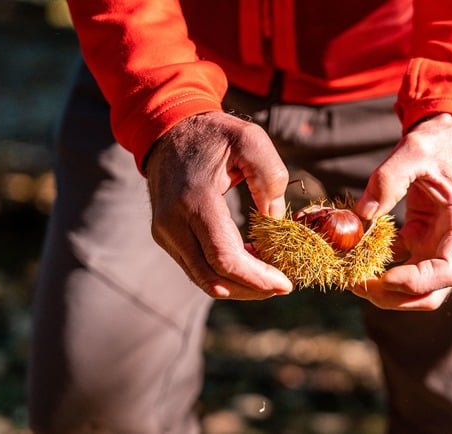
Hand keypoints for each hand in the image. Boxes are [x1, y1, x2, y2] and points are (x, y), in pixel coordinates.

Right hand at [145, 112, 293, 299]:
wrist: (168, 132)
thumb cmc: (214, 135)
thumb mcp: (250, 140)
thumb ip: (270, 176)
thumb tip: (276, 219)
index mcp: (195, 200)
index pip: (224, 258)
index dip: (257, 279)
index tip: (286, 284)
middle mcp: (173, 223)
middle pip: (213, 278)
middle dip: (252, 290)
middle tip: (283, 285)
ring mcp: (165, 233)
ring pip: (203, 280)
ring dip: (239, 286)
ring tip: (269, 276)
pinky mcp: (166, 237)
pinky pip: (197, 268)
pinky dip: (225, 274)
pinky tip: (250, 263)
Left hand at [352, 113, 451, 309]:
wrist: (451, 139)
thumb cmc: (439, 143)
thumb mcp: (415, 149)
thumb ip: (389, 178)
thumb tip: (361, 214)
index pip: (448, 271)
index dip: (418, 283)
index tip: (385, 278)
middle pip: (431, 292)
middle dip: (395, 297)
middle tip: (358, 285)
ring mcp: (437, 245)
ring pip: (415, 288)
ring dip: (384, 289)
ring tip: (351, 277)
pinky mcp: (420, 241)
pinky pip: (400, 266)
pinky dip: (378, 268)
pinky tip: (353, 259)